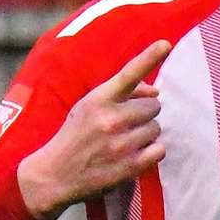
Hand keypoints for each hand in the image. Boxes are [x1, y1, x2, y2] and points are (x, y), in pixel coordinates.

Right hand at [16, 40, 170, 219]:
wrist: (54, 175)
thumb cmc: (76, 135)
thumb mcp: (89, 107)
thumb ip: (122, 94)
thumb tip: (156, 91)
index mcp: (98, 99)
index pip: (128, 74)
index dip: (149, 57)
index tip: (166, 43)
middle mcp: (111, 119)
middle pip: (153, 105)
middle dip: (144, 112)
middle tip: (126, 123)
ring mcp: (121, 144)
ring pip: (156, 128)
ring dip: (146, 133)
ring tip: (125, 140)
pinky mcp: (129, 166)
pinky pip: (160, 150)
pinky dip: (151, 152)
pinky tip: (134, 154)